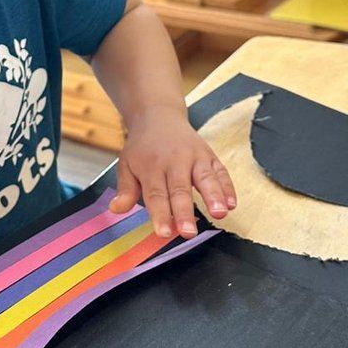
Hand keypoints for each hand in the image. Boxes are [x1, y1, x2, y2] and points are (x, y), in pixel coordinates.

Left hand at [110, 104, 236, 238]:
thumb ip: (125, 189)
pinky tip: (232, 204)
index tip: (164, 233)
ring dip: (213, 196)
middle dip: (185, 212)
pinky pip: (221, 171)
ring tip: (219, 213)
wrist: (159, 115)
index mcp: (151, 166)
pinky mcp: (210, 155)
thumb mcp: (126, 164)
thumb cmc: (142, 146)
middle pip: (181, 189)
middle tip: (189, 232)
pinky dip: (228, 187)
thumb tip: (116, 209)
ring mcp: (195, 157)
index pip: (156, 194)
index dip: (160, 214)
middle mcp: (174, 161)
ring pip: (205, 178)